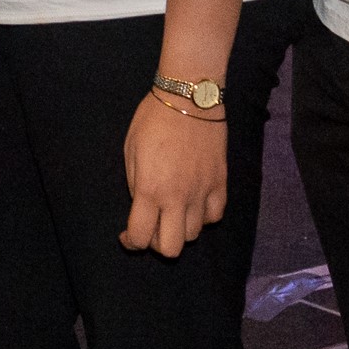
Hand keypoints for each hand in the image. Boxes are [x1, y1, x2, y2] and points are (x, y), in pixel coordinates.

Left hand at [121, 94, 227, 256]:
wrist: (189, 100)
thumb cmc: (152, 121)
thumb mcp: (130, 151)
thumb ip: (136, 185)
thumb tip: (142, 205)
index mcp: (151, 190)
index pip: (141, 236)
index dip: (131, 242)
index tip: (127, 235)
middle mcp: (178, 198)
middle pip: (172, 248)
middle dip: (157, 244)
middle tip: (151, 226)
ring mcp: (203, 193)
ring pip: (194, 234)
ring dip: (180, 229)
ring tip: (171, 211)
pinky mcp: (221, 184)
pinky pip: (214, 216)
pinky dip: (203, 217)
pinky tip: (193, 204)